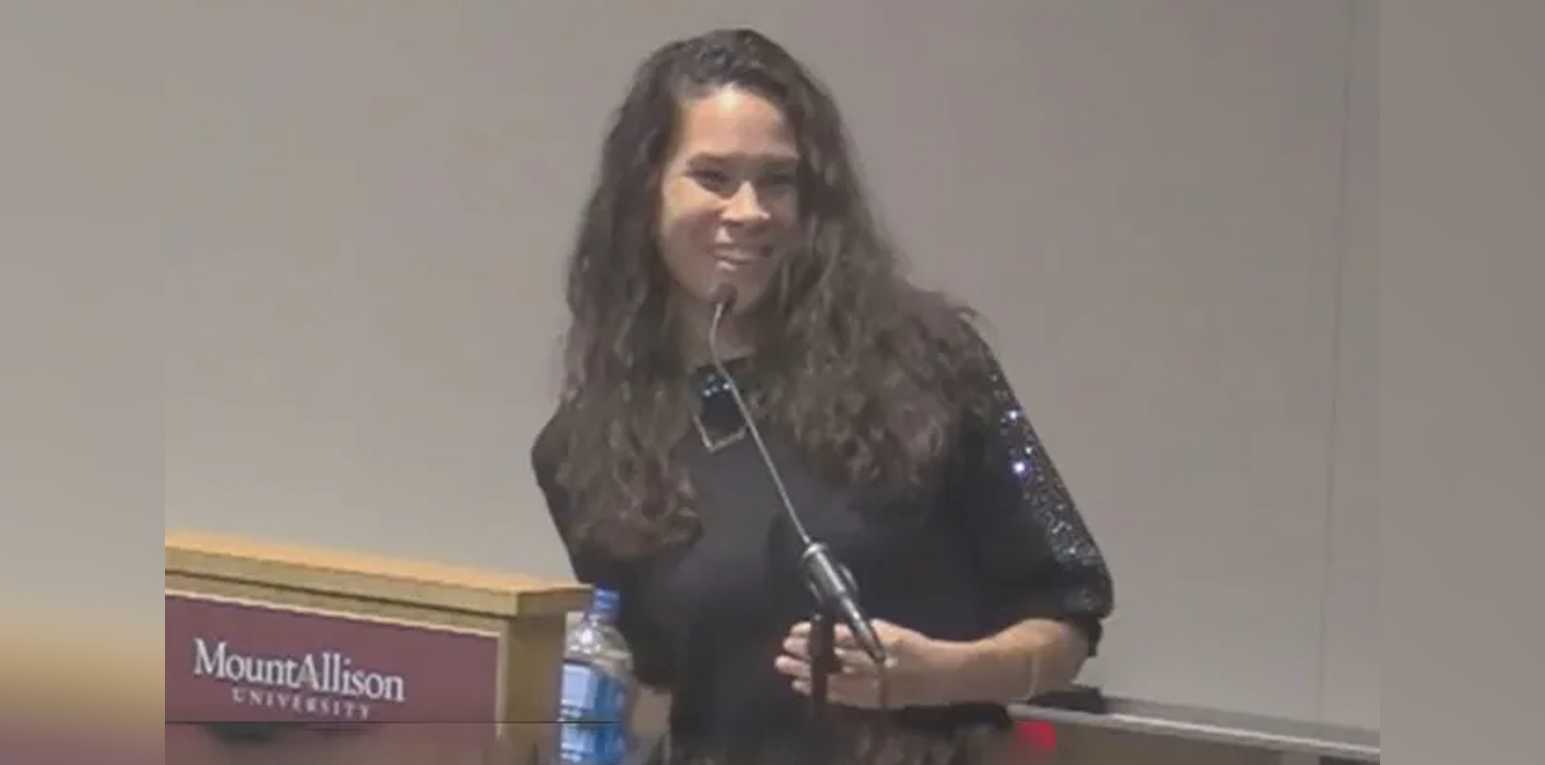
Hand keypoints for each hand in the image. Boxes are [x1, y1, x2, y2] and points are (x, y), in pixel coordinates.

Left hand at [773, 619, 960, 709]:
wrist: (944, 676)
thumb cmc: (917, 648)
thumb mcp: (890, 631)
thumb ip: (862, 631)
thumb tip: (833, 632)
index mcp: (880, 641)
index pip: (840, 637)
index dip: (815, 635)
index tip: (794, 631)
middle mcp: (876, 664)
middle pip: (833, 659)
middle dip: (806, 655)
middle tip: (783, 651)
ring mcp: (875, 685)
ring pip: (834, 680)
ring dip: (808, 675)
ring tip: (786, 669)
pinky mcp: (874, 700)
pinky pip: (843, 697)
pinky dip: (822, 690)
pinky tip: (804, 686)